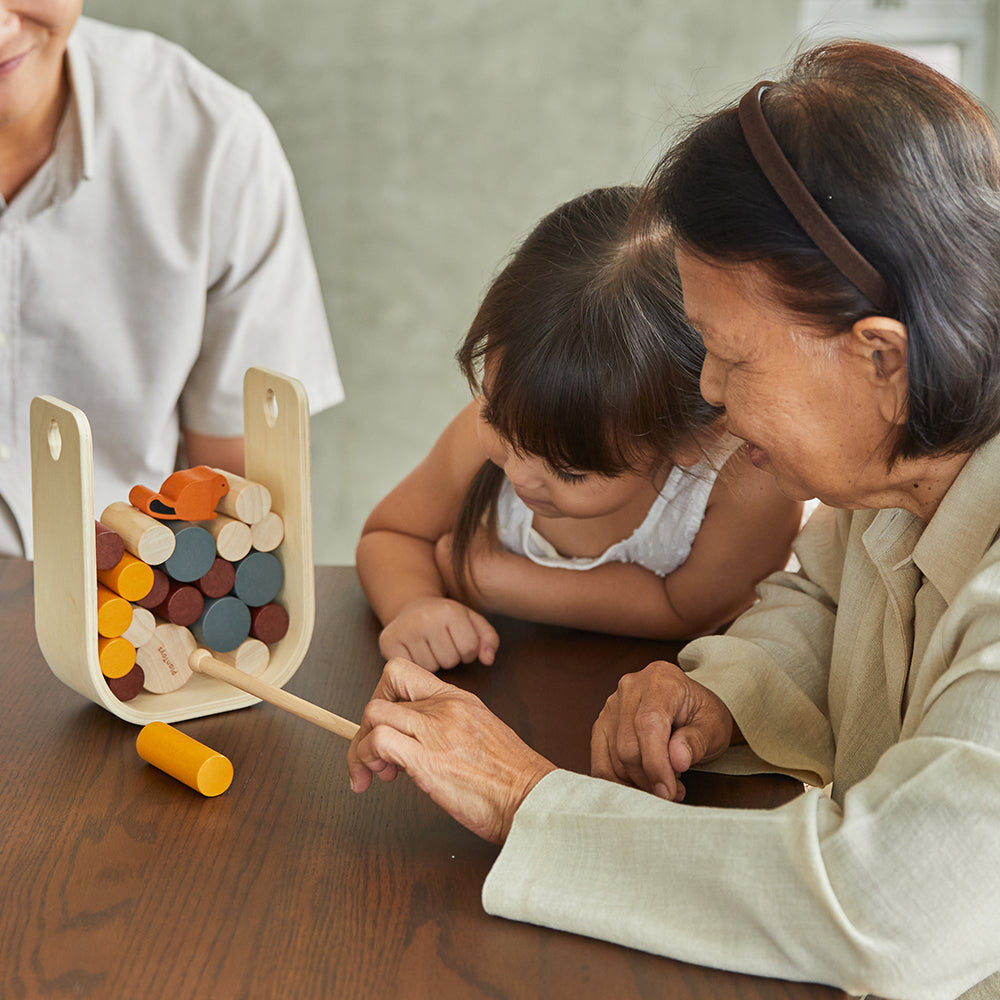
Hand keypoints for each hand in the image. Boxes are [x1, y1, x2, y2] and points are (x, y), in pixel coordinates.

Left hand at [348, 658, 555, 841]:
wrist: (530, 798)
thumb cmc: (511, 779)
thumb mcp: (482, 735)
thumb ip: (450, 728)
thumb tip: (419, 741)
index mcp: (458, 699)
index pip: (402, 673)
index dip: (383, 697)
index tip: (385, 726)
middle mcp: (444, 708)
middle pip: (381, 695)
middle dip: (366, 727)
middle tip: (375, 758)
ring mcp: (435, 731)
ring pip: (373, 714)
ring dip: (361, 746)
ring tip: (374, 773)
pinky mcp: (426, 760)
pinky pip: (379, 742)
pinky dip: (367, 759)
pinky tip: (376, 779)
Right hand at [378, 596, 499, 670]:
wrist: (411, 607)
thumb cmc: (444, 618)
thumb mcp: (471, 621)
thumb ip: (488, 639)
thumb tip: (488, 659)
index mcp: (450, 610)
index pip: (470, 649)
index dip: (468, 651)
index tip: (458, 641)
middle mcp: (425, 618)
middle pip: (450, 660)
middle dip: (450, 656)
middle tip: (441, 643)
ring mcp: (405, 630)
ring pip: (431, 667)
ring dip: (433, 662)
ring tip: (429, 646)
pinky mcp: (388, 642)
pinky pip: (412, 669)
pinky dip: (416, 665)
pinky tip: (415, 651)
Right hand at [591, 661, 732, 801]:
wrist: (691, 708)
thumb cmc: (703, 716)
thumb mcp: (714, 727)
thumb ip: (697, 741)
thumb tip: (677, 758)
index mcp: (661, 681)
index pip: (648, 725)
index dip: (656, 763)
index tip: (668, 790)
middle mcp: (631, 688)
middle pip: (627, 746)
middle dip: (649, 778)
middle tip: (673, 791)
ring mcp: (612, 706)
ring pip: (613, 758)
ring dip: (638, 783)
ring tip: (663, 784)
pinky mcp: (602, 724)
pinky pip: (601, 762)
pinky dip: (619, 782)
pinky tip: (641, 786)